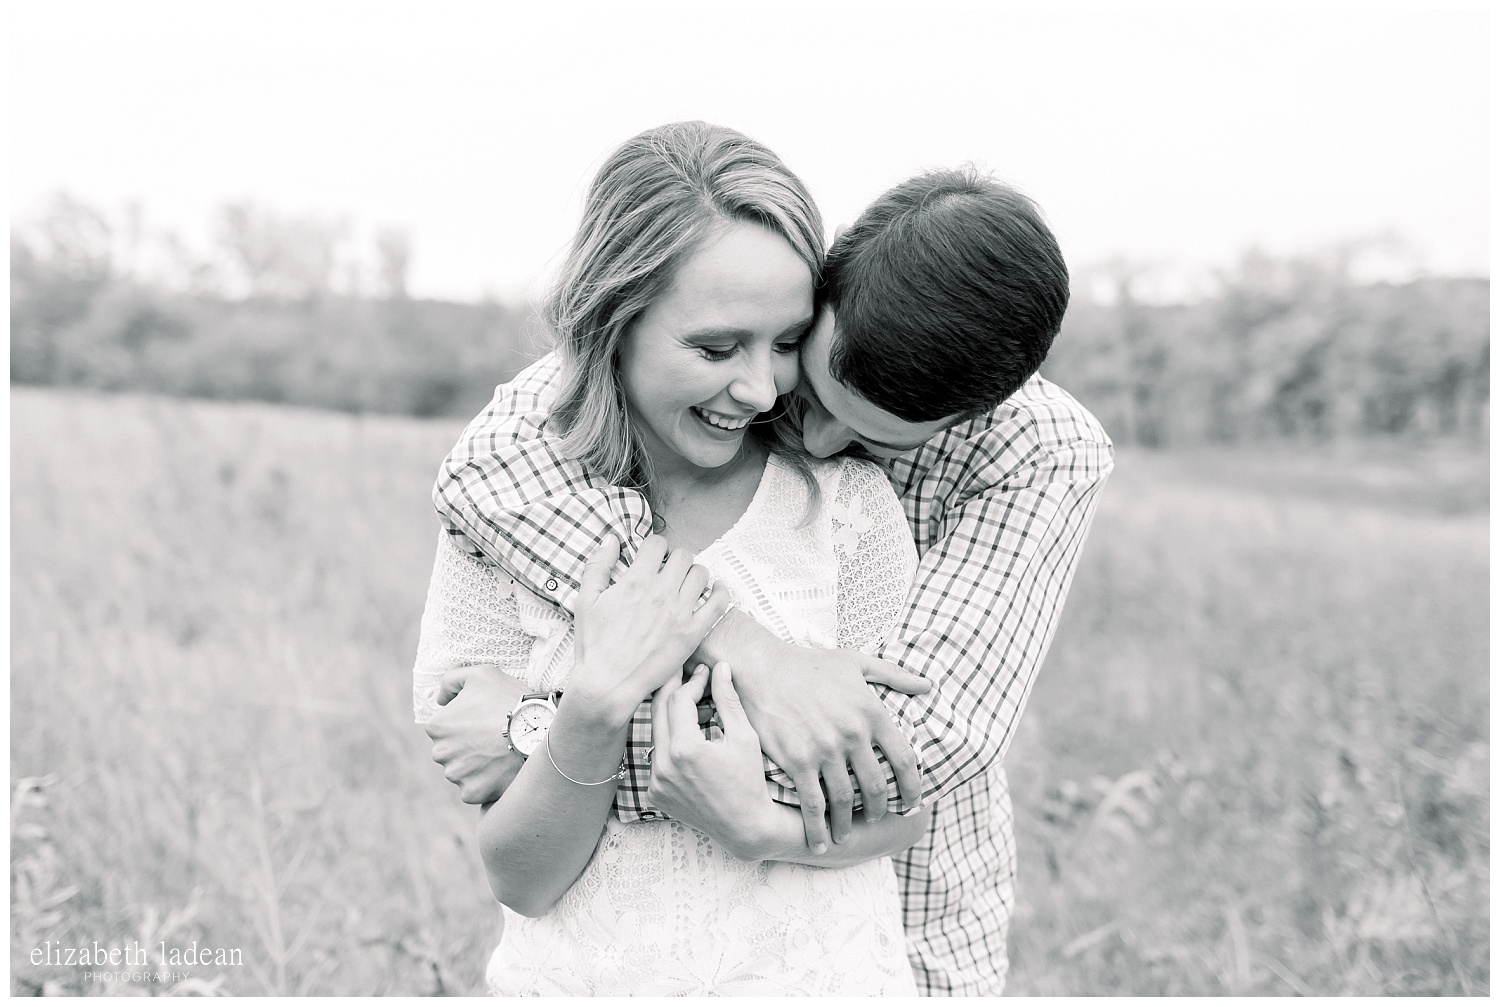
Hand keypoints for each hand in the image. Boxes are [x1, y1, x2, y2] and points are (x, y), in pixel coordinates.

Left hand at [425, 665, 525, 803]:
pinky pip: (474, 789)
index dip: (466, 722)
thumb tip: (439, 699)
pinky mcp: (471, 792)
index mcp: (437, 726)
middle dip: (467, 746)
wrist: (537, 730)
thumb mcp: (482, 673)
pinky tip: (501, 769)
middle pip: (450, 750)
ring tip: (499, 753)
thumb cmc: (509, 699)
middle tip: (493, 738)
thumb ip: (452, 680)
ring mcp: (456, 774)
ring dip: (476, 765)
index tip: (484, 721)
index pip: (444, 727)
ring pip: (462, 771)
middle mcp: (440, 752)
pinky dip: (486, 782)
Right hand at [567, 535, 732, 724]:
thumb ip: (598, 566)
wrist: (608, 684)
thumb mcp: (586, 600)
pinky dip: (720, 592)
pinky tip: (714, 592)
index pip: (657, 544)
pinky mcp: (693, 633)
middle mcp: (661, 592)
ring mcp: (680, 613)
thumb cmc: (594, 645)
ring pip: (701, 573)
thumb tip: (611, 539)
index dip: (655, 548)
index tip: (653, 559)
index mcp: (635, 581)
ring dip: (694, 574)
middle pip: (682, 555)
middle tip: (669, 573)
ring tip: (686, 585)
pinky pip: (719, 602)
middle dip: (675, 560)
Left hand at [648, 663, 778, 859]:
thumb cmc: (751, 781)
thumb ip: (727, 699)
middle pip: (658, 710)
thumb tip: (719, 666)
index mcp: (684, 749)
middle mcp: (663, 766)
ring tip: (694, 704)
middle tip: (686, 671)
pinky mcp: (654, 793)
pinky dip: (670, 742)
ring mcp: (655, 782)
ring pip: (657, 733)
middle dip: (673, 687)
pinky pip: (657, 756)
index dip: (693, 680)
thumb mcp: (744, 737)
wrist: (746, 828)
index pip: (678, 699)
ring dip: (672, 715)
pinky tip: (690, 736)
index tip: (706, 671)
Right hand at [721, 623, 925, 851]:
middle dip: (879, 809)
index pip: (904, 759)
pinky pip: (813, 804)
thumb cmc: (809, 665)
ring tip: (846, 834)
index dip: (913, 787)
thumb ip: (894, 675)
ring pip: (845, 800)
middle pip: (877, 786)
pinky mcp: (798, 762)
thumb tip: (928, 686)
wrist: (762, 669)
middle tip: (875, 818)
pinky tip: (820, 842)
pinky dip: (818, 828)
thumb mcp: (856, 663)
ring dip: (847, 823)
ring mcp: (825, 751)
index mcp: (871, 712)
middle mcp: (852, 734)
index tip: (913, 802)